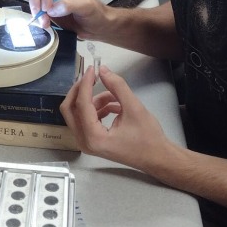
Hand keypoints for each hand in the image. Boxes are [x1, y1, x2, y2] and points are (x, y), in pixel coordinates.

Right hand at [29, 0, 105, 36]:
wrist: (95, 25)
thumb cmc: (94, 13)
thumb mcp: (86, 7)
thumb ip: (70, 6)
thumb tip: (52, 8)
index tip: (47, 9)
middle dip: (38, 1)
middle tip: (40, 16)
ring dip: (36, 9)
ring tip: (44, 23)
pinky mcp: (48, 2)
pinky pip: (37, 5)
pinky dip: (37, 14)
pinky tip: (43, 23)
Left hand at [60, 65, 176, 171]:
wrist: (157, 158)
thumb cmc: (148, 137)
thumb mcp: (134, 108)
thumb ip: (117, 86)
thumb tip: (102, 70)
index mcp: (93, 137)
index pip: (82, 104)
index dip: (85, 84)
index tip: (92, 69)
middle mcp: (84, 142)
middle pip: (69, 109)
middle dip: (79, 90)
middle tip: (92, 77)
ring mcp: (87, 143)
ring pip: (78, 113)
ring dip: (93, 100)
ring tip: (115, 95)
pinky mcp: (92, 141)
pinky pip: (87, 119)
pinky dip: (98, 108)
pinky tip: (116, 105)